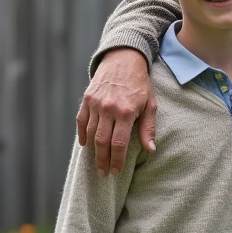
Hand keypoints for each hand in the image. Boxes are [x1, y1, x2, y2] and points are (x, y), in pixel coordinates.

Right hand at [77, 48, 156, 173]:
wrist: (124, 59)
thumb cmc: (140, 84)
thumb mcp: (150, 104)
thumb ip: (148, 128)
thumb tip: (150, 149)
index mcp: (126, 112)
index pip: (119, 143)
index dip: (117, 160)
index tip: (116, 171)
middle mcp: (109, 108)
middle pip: (102, 142)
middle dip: (103, 161)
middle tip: (104, 173)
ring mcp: (96, 103)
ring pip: (90, 133)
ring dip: (93, 151)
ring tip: (97, 163)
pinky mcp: (87, 99)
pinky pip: (81, 121)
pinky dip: (81, 134)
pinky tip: (85, 145)